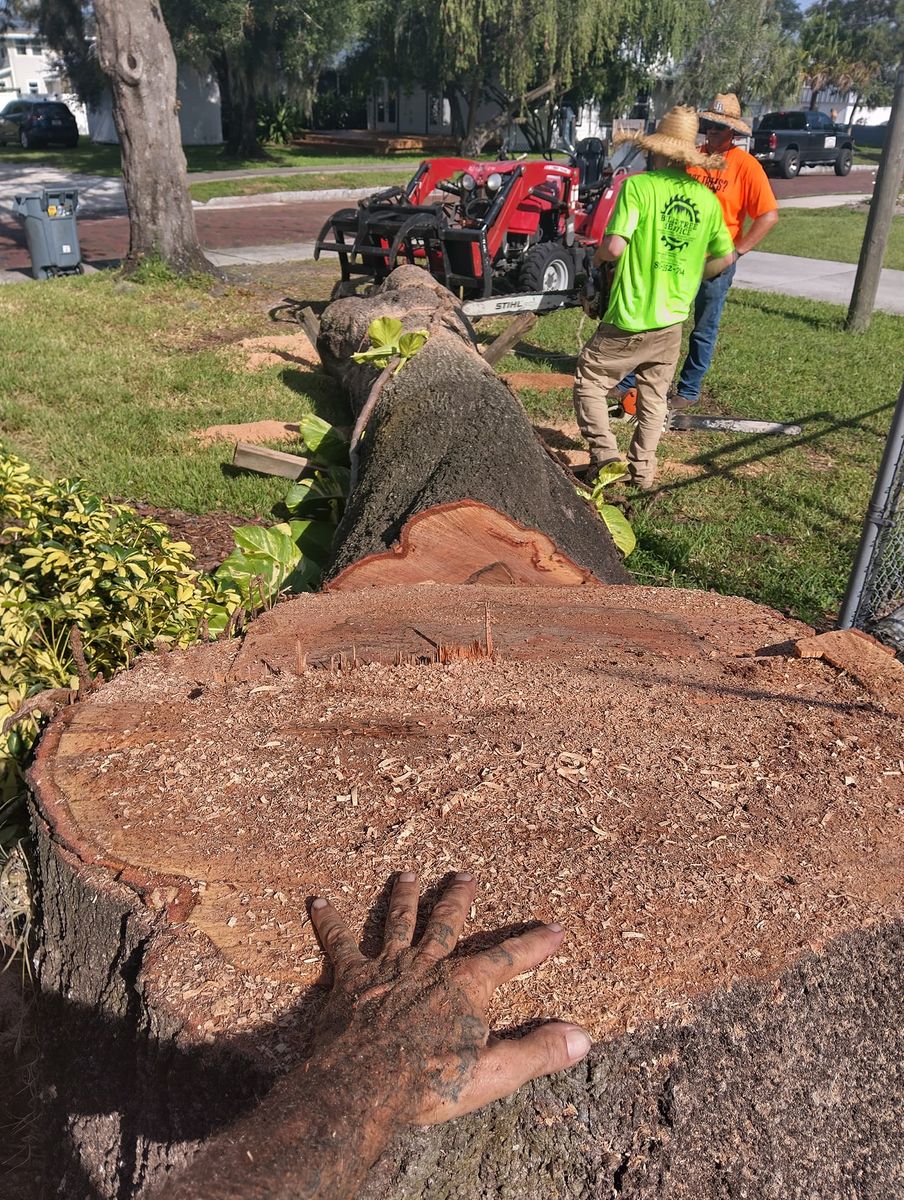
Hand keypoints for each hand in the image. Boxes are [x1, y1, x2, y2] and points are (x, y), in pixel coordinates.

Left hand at [309, 870, 591, 1123]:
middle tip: (465, 874)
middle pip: (447, 924)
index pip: (510, 959)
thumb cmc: (428, 1086)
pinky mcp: (351, 980)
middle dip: (459, 899)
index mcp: (464, 986)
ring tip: (406, 874)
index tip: (556, 929)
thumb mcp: (494, 1074)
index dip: (535, 945)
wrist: (361, 1088)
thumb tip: (583, 1037)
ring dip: (404, 898)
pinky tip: (317, 901)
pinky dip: (329, 921)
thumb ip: (537, 1052)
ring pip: (398, 923)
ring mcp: (387, 969)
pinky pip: (339, 943)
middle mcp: (428, 966)